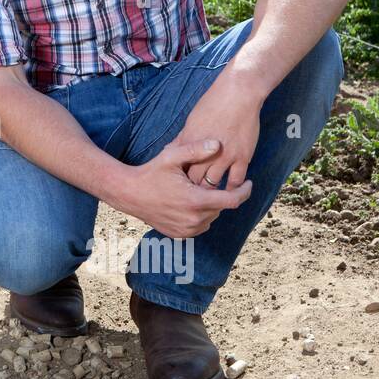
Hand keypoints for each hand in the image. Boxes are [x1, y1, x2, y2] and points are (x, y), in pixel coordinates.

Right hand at [110, 138, 251, 237]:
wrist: (128, 194)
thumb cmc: (150, 173)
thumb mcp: (172, 157)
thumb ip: (196, 150)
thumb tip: (218, 143)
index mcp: (196, 200)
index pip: (233, 200)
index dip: (245, 191)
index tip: (249, 183)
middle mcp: (194, 219)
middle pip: (222, 208)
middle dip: (222, 195)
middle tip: (212, 182)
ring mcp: (187, 229)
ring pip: (212, 218)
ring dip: (211, 206)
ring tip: (199, 192)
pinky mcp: (180, 234)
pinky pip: (200, 226)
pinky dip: (200, 215)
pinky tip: (190, 203)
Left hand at [175, 66, 264, 190]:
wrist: (238, 94)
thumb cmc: (212, 104)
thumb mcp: (191, 121)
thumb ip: (183, 139)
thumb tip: (170, 150)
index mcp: (190, 143)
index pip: (180, 169)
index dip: (179, 180)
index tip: (178, 187)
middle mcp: (205, 153)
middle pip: (194, 180)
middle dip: (192, 190)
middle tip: (192, 198)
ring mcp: (225, 156)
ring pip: (214, 183)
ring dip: (210, 192)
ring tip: (209, 198)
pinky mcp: (242, 157)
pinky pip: (235, 180)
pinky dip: (231, 188)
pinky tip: (229, 191)